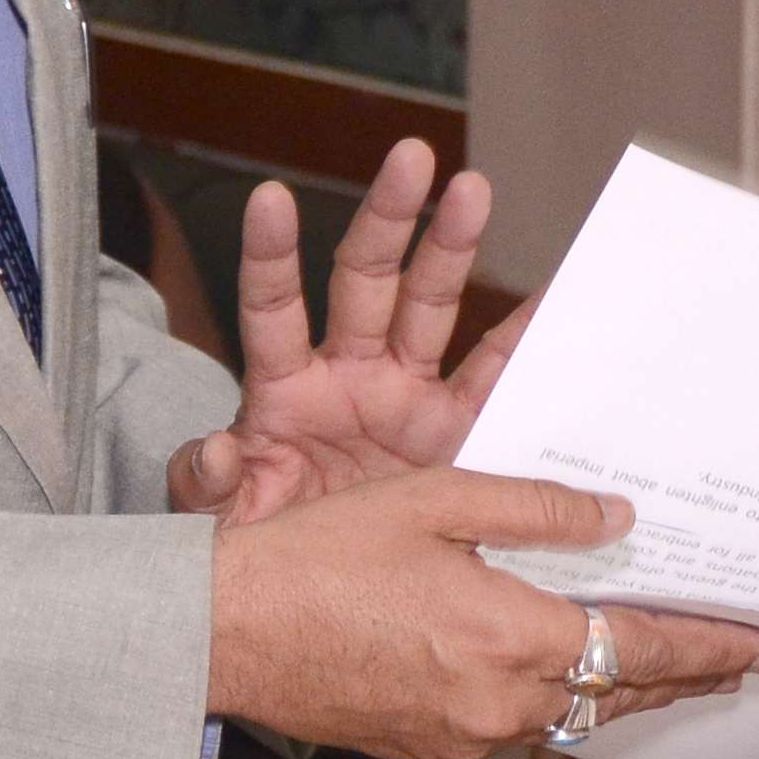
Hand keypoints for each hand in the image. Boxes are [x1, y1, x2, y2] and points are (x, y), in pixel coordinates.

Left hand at [166, 140, 534, 523]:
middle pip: (366, 280)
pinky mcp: (452, 432)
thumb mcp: (222, 524)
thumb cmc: (261, 552)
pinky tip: (553, 292)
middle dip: (388, 218)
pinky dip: (522, 338)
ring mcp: (404, 396)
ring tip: (473, 188)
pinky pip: (492, 376)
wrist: (323, 602)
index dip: (271, 255)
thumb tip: (214, 450)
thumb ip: (205, 486)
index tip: (270, 197)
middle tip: (412, 155)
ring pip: (431, 306)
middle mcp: (347, 375)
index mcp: (283, 390)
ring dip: (452, 246)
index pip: (272, 308)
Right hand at [205, 466, 758, 758]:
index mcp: (510, 637)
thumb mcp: (434, 500)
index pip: (640, 653)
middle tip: (731, 662)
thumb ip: (535, 508)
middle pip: (616, 696)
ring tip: (652, 664)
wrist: (224, 633)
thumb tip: (615, 516)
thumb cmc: (317, 557)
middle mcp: (497, 703)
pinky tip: (548, 670)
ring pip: (564, 717)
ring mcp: (460, 736)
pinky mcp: (427, 749)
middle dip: (680, 679)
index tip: (754, 647)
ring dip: (612, 693)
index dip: (707, 650)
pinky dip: (545, 702)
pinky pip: (509, 727)